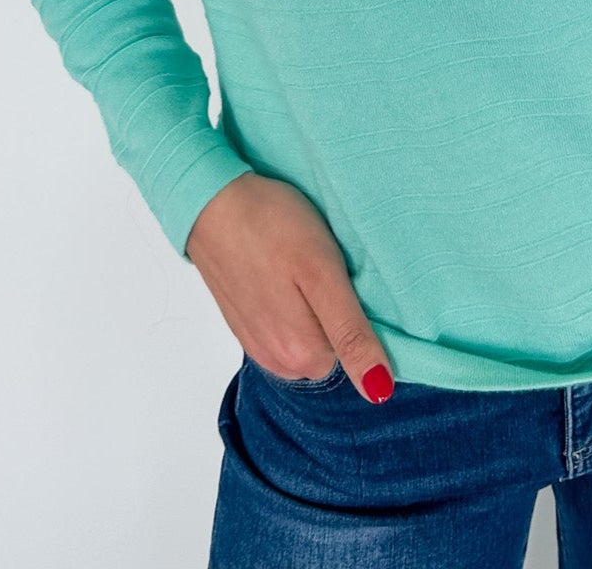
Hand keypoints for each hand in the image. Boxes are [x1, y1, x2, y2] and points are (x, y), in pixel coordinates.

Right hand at [185, 171, 395, 401]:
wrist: (212, 201)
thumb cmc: (273, 227)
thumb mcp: (324, 274)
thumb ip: (351, 334)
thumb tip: (379, 390)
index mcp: (301, 356)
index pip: (355, 350)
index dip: (355, 310)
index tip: (338, 276)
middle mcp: (277, 362)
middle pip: (330, 346)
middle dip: (331, 310)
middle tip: (318, 266)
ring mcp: (257, 343)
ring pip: (307, 335)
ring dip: (309, 306)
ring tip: (297, 265)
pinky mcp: (244, 323)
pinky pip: (283, 325)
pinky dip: (287, 301)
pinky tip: (279, 269)